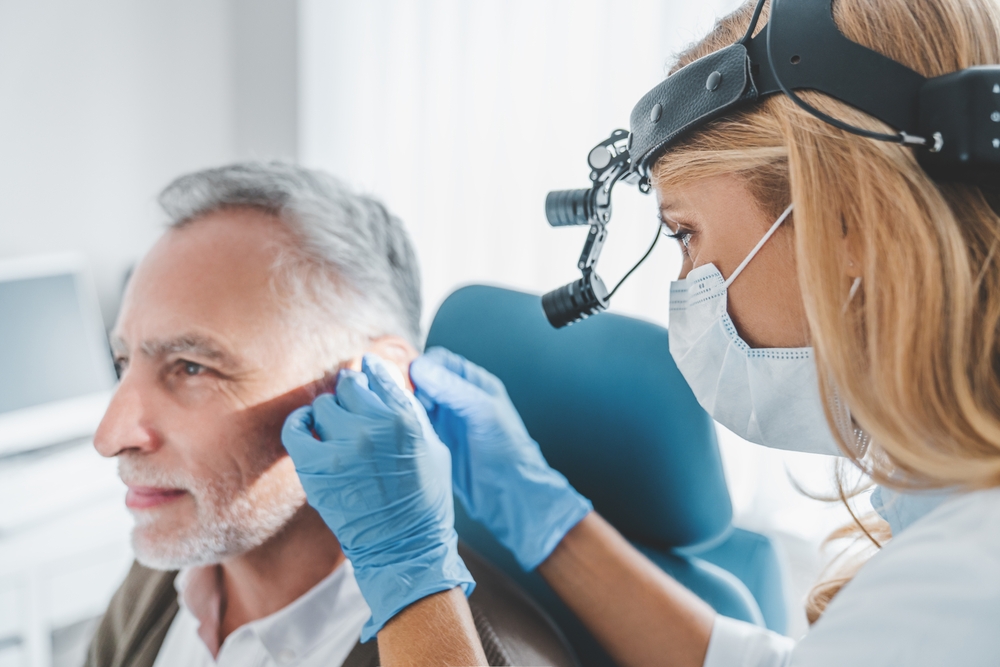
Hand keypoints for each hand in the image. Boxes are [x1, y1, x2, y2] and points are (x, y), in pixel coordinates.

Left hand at [282, 354, 472, 641]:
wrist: (404, 546)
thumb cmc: (424, 499)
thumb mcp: (433, 446)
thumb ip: (411, 411)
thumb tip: (388, 381)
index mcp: (405, 417)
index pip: (378, 374)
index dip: (370, 371)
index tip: (365, 373)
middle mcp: (373, 425)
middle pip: (348, 385)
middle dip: (350, 393)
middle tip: (351, 408)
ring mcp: (342, 446)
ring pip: (322, 404)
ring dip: (328, 413)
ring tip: (335, 429)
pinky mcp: (316, 467)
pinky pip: (295, 428)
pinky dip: (298, 423)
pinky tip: (306, 427)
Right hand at [410, 346, 591, 570]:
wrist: (510, 496)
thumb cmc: (508, 453)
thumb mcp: (484, 413)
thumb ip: (453, 389)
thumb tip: (421, 368)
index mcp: (475, 384)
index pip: (440, 361)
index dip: (421, 366)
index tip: (407, 379)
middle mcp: (459, 399)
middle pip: (423, 380)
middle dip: (408, 386)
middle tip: (400, 400)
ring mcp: (447, 421)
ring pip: (416, 403)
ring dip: (405, 406)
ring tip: (398, 415)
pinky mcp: (437, 442)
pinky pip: (415, 426)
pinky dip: (405, 425)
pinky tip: (400, 432)